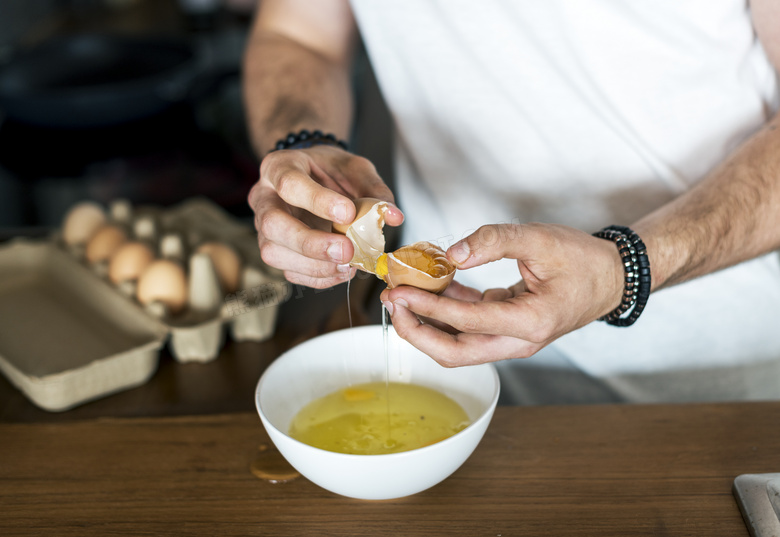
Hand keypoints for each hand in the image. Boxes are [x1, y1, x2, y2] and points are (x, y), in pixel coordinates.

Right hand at [248, 145, 403, 287]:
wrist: (315, 177)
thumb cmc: (330, 171)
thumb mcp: (355, 169)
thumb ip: (373, 189)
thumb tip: (393, 217)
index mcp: (279, 167)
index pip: (290, 184)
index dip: (318, 201)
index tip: (348, 214)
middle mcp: (264, 198)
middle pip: (272, 224)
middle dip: (310, 243)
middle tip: (347, 251)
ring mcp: (265, 228)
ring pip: (274, 253)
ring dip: (314, 265)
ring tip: (348, 264)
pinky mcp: (276, 251)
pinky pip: (290, 272)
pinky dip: (319, 277)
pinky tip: (342, 271)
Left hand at [379, 223, 624, 365]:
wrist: (611, 278)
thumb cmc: (583, 260)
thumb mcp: (541, 239)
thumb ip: (495, 241)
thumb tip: (452, 254)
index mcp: (531, 323)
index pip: (467, 322)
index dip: (429, 308)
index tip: (400, 292)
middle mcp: (519, 341)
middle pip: (455, 353)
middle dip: (417, 332)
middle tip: (392, 303)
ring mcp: (512, 340)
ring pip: (458, 346)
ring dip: (427, 324)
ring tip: (401, 295)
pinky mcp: (506, 330)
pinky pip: (467, 328)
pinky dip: (445, 311)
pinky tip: (430, 286)